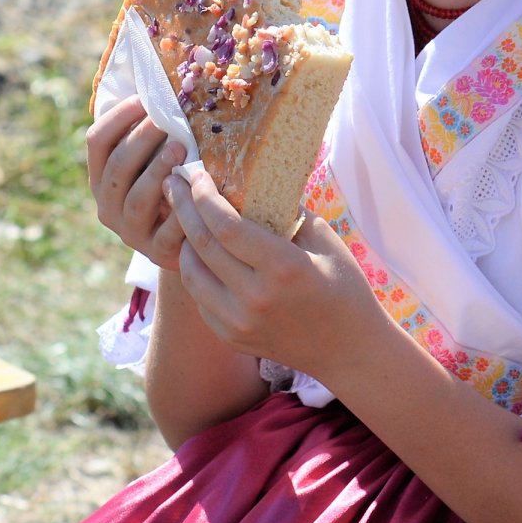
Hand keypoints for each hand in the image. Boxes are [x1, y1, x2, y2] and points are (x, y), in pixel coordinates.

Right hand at [85, 94, 185, 268]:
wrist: (184, 247)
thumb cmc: (170, 192)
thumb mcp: (153, 166)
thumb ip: (151, 138)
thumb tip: (163, 85)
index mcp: (102, 178)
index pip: (97, 142)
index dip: (117, 117)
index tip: (143, 98)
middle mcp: (108, 205)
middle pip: (117, 167)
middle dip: (140, 140)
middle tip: (165, 121)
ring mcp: (131, 231)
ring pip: (138, 198)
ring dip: (157, 170)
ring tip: (180, 148)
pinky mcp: (158, 252)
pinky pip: (168, 231)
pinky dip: (182, 210)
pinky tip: (196, 192)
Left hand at [164, 167, 388, 377]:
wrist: (348, 348)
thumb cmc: (343, 286)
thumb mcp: (325, 240)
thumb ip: (288, 213)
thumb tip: (253, 184)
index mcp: (283, 267)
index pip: (227, 226)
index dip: (205, 197)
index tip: (197, 174)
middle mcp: (255, 297)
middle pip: (202, 244)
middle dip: (183, 208)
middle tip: (173, 184)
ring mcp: (239, 321)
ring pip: (192, 272)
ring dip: (184, 241)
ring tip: (185, 218)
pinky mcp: (230, 336)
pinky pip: (200, 298)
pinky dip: (196, 271)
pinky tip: (201, 254)